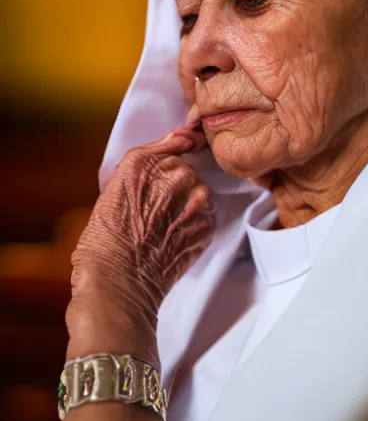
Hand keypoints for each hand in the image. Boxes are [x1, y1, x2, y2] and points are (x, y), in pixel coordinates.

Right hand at [65, 126, 214, 363]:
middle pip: (186, 170)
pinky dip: (195, 223)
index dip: (168, 164)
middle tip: (155, 211)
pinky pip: (206, 215)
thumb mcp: (115, 187)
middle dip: (174, 187)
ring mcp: (195, 199)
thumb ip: (151, 155)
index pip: (174, 144)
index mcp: (144, 162)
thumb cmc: (106, 240)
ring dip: (187, 204)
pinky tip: (175, 237)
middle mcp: (175, 174)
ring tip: (164, 227)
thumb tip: (184, 136)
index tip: (162, 180)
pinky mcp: (208, 223)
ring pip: (199, 192)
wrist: (119, 284)